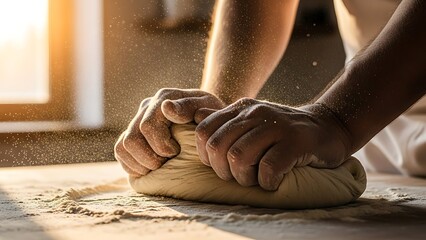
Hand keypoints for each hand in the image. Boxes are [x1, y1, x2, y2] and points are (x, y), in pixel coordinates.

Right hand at [114, 88, 224, 176]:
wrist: (209, 117)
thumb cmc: (211, 115)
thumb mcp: (209, 108)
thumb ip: (190, 107)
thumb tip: (166, 108)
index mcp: (164, 98)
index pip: (148, 126)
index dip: (161, 146)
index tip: (177, 152)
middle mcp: (147, 107)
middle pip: (132, 140)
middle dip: (151, 158)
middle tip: (170, 163)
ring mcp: (138, 120)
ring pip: (122, 147)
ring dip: (141, 163)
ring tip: (161, 166)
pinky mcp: (134, 134)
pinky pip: (121, 152)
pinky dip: (133, 165)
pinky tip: (151, 168)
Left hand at [195, 98, 351, 189]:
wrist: (327, 127)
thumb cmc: (283, 132)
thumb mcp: (253, 120)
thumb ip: (225, 119)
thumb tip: (196, 116)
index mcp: (240, 108)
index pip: (204, 132)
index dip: (206, 155)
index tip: (222, 165)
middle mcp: (255, 113)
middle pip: (218, 147)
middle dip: (224, 171)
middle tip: (241, 176)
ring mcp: (276, 126)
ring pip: (239, 157)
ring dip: (245, 178)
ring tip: (257, 179)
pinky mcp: (295, 141)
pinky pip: (268, 168)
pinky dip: (268, 182)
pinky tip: (274, 181)